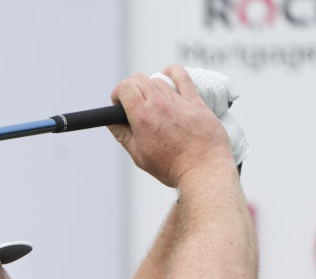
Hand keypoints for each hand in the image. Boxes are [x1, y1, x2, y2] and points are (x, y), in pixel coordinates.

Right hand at [108, 65, 234, 187]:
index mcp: (143, 118)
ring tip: (152, 101)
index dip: (117, 94)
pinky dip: (172, 72)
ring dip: (149, 87)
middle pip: (138, 79)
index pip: (124, 88)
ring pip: (157, 79)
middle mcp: (160, 104)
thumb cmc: (172, 167)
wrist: (204, 169)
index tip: (118, 104)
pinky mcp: (195, 101)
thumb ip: (123, 135)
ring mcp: (179, 100)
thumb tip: (111, 122)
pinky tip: (168, 77)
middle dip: (130, 88)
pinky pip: (182, 76)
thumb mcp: (139, 156)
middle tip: (132, 103)